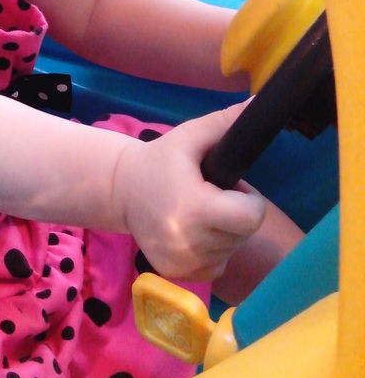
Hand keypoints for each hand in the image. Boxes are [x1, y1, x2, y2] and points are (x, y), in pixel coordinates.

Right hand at [113, 101, 265, 280]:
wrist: (119, 189)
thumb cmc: (159, 160)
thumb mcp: (190, 136)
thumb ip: (226, 123)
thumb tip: (258, 103)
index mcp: (195, 208)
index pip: (252, 217)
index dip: (249, 200)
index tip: (232, 187)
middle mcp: (189, 242)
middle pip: (243, 234)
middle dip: (236, 213)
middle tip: (213, 195)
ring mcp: (182, 263)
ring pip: (230, 250)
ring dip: (224, 232)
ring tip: (199, 210)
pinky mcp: (177, 274)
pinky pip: (216, 267)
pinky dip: (212, 251)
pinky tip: (193, 231)